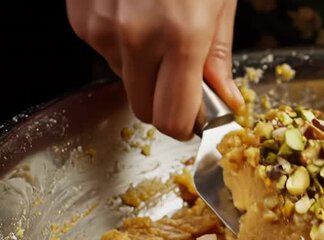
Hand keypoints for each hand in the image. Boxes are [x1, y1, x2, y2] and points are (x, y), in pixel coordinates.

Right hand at [66, 0, 242, 139]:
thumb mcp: (219, 2)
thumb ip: (218, 58)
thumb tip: (225, 100)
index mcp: (180, 35)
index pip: (171, 118)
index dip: (186, 126)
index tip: (197, 119)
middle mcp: (135, 37)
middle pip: (144, 110)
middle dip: (166, 105)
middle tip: (184, 83)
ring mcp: (102, 28)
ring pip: (125, 81)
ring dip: (146, 72)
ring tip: (161, 32)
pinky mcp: (82, 18)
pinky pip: (106, 53)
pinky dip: (124, 47)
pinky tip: (137, 16)